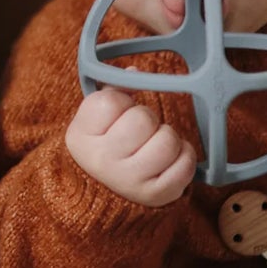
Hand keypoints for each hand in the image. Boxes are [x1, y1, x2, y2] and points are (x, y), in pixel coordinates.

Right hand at [66, 86, 195, 207]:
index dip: (120, 103)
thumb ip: (112, 92)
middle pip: (143, 119)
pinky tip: (167, 160)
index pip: (111, 101)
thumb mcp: (93, 120)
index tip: (115, 118)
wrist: (101, 194)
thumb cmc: (103, 145)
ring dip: (167, 138)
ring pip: (167, 140)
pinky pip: (185, 163)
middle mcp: (102, 161)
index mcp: (81, 138)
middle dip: (147, 120)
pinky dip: (182, 156)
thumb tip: (136, 73)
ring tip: (153, 146)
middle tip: (139, 133)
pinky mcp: (156, 194)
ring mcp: (129, 181)